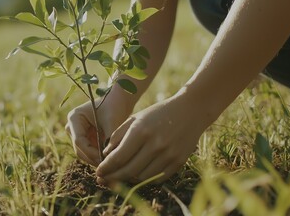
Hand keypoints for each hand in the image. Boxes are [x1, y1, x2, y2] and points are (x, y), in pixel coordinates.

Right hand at [66, 98, 131, 165]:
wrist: (119, 100)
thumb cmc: (115, 106)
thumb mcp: (112, 122)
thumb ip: (108, 140)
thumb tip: (107, 159)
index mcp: (74, 117)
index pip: (79, 140)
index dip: (90, 152)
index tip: (104, 160)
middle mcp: (72, 126)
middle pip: (79, 148)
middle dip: (92, 158)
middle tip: (107, 166)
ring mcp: (78, 132)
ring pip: (83, 152)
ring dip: (95, 159)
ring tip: (109, 164)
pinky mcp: (85, 137)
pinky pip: (89, 151)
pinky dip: (98, 156)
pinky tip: (108, 161)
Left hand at [96, 92, 210, 183]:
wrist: (190, 111)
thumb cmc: (158, 113)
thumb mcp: (135, 118)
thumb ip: (118, 135)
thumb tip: (106, 156)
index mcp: (141, 131)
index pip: (118, 157)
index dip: (106, 168)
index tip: (98, 172)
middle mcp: (155, 144)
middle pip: (128, 171)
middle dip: (113, 178)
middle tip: (104, 180)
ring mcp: (168, 154)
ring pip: (142, 177)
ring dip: (128, 179)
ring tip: (120, 176)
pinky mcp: (178, 162)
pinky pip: (157, 178)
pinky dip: (145, 178)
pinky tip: (137, 174)